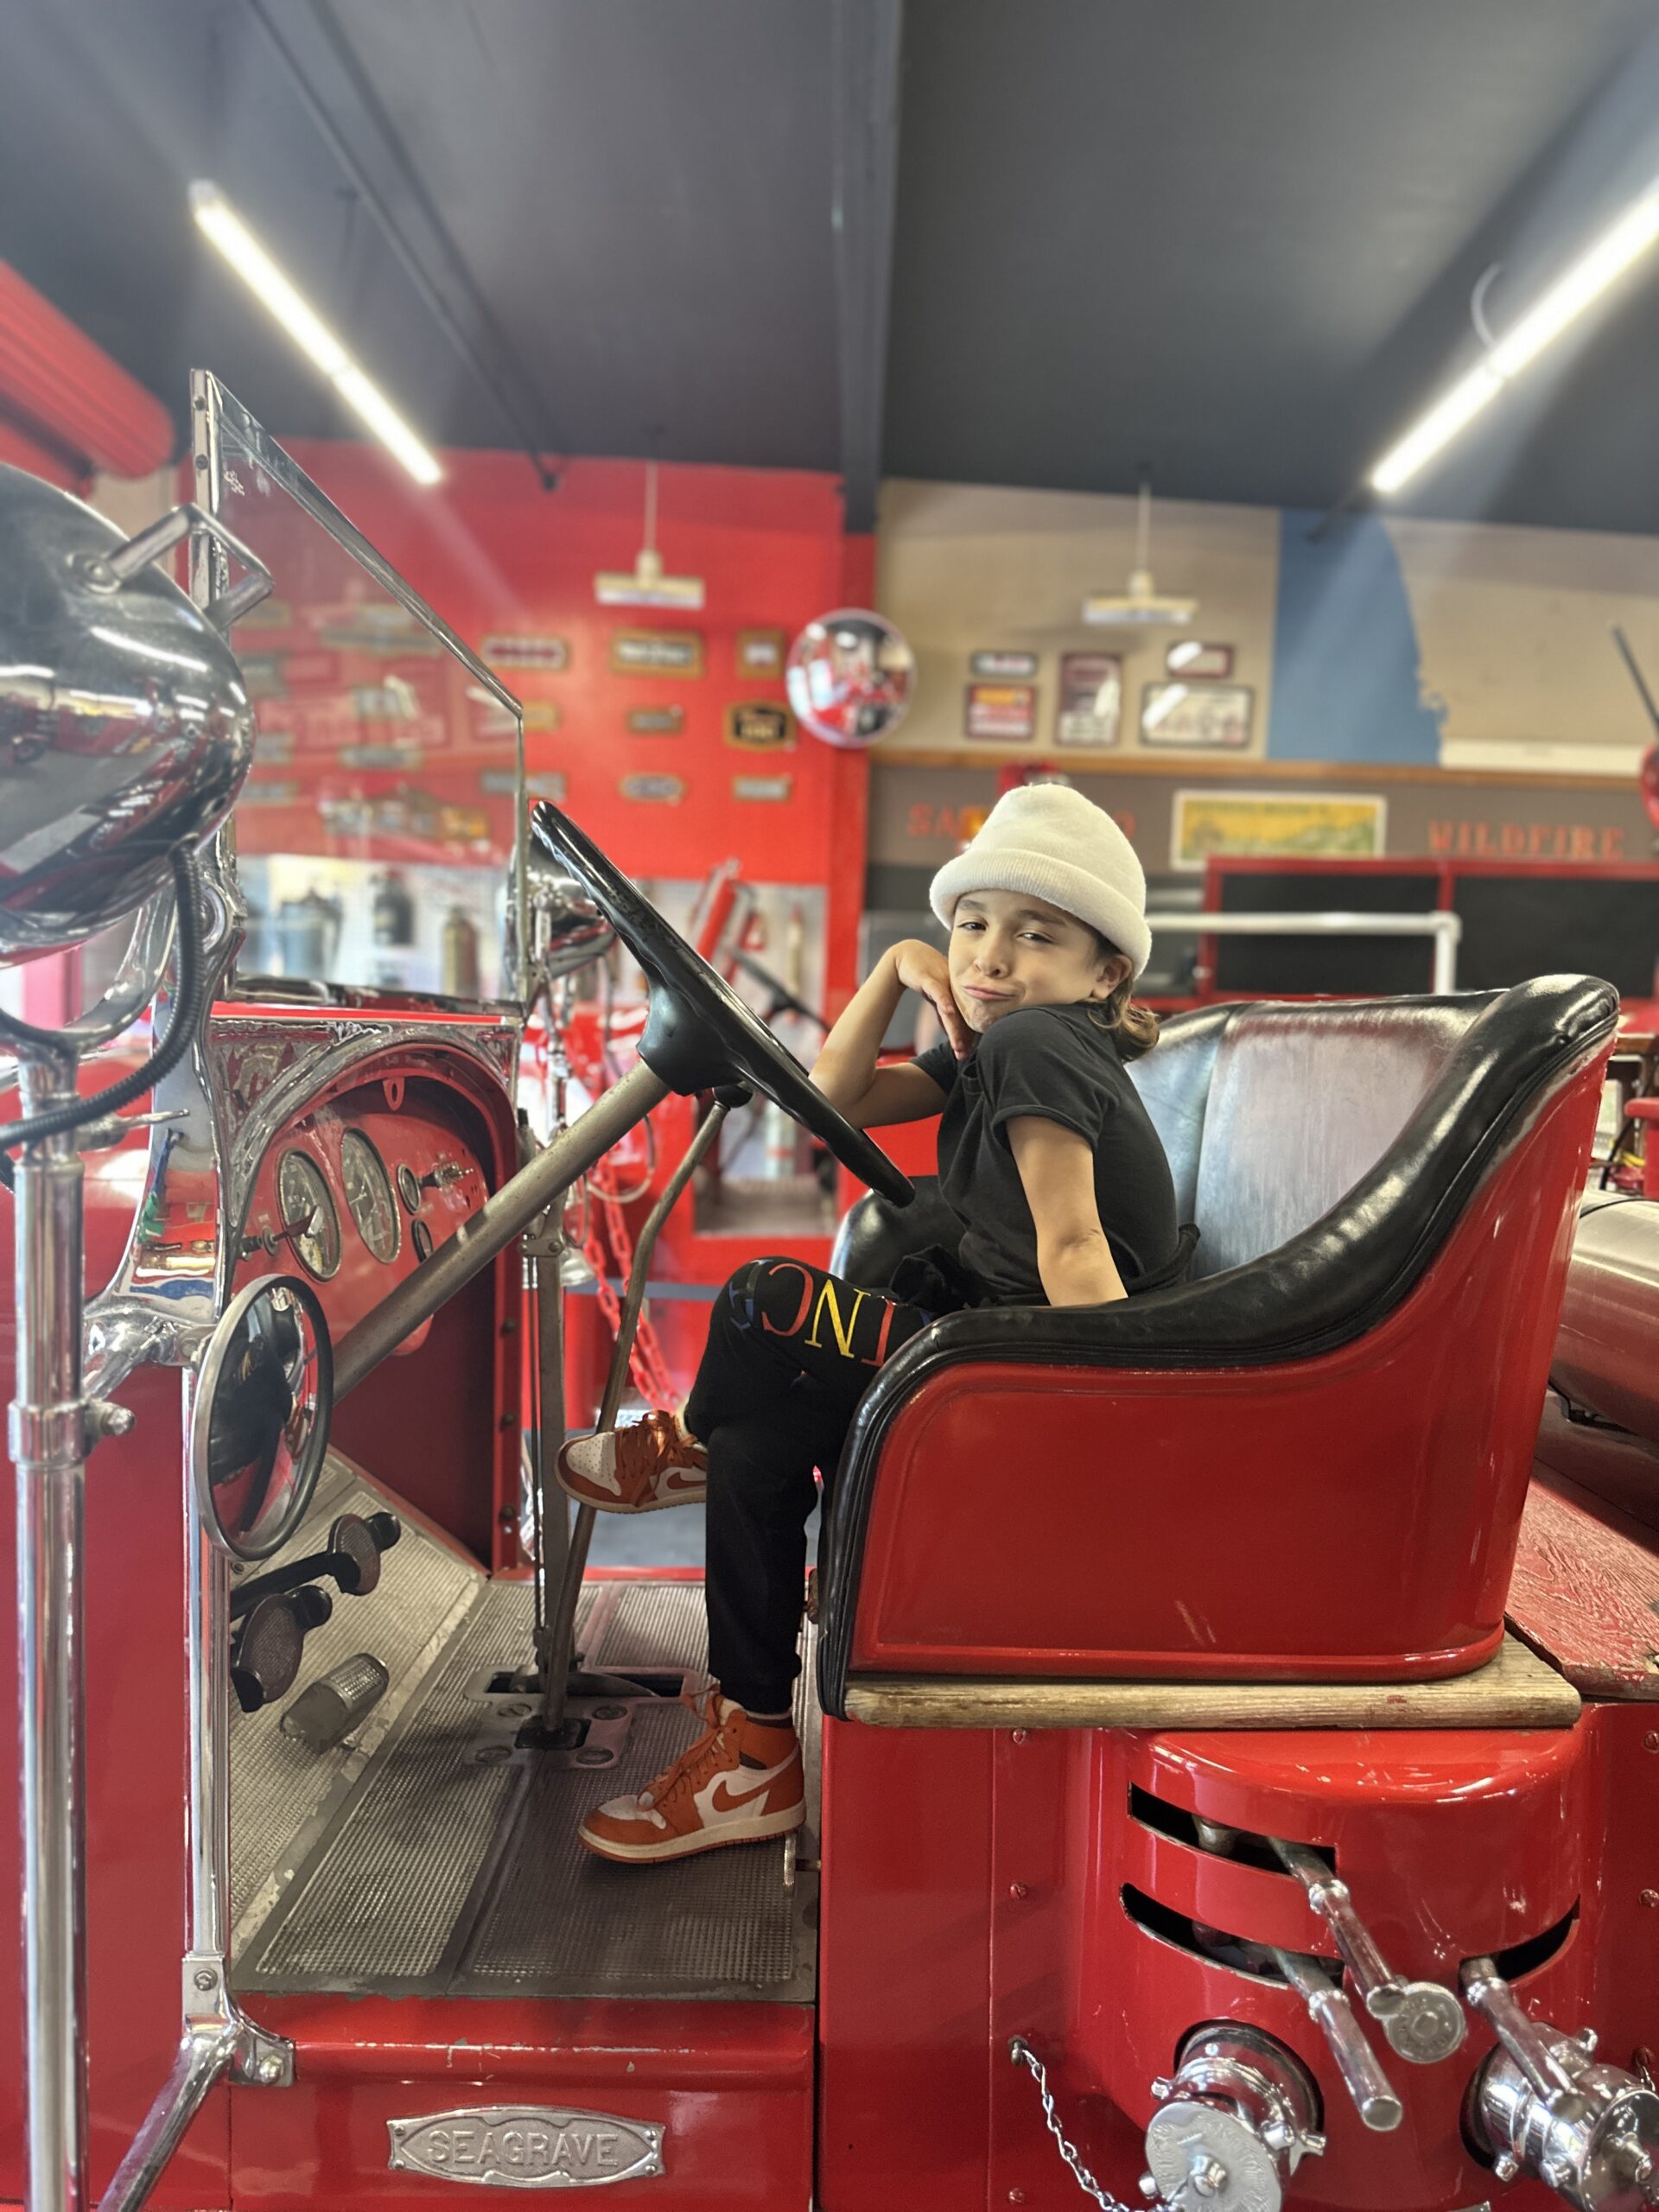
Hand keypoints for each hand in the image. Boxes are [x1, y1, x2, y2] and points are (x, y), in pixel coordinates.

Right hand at [891, 939, 970, 1059]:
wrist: (906, 954)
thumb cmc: (923, 974)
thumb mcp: (935, 995)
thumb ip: (943, 1011)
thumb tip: (950, 1030)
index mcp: (957, 994)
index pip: (964, 1019)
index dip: (967, 1037)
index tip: (968, 1054)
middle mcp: (954, 989)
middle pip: (961, 1018)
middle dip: (962, 1039)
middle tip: (963, 1056)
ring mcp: (942, 984)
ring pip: (951, 1010)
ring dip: (955, 1029)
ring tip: (958, 1046)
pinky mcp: (929, 979)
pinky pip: (938, 992)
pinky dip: (944, 1002)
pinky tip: (949, 1011)